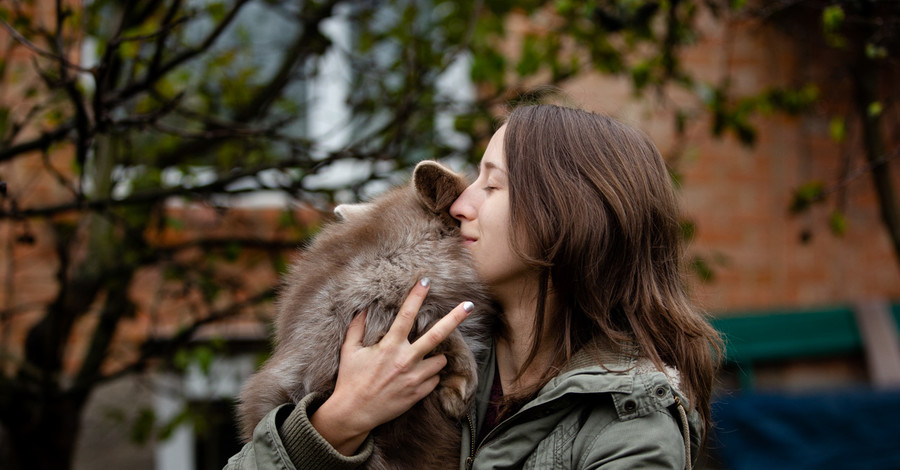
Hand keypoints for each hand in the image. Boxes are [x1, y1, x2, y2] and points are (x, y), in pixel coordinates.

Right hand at [310, 278, 473, 455]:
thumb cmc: (350, 380)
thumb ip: (357, 328)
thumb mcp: (349, 351)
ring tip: (421, 359)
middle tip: (469, 305)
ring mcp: (415, 378)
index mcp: (389, 347)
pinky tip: (416, 377)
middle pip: (437, 335)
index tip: (426, 280)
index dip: (416, 296)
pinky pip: (435, 379)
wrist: (354, 413)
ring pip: (440, 360)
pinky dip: (429, 375)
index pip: (406, 315)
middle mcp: (405, 361)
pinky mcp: (419, 394)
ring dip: (436, 357)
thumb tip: (362, 308)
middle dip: (455, 318)